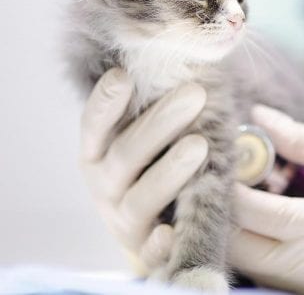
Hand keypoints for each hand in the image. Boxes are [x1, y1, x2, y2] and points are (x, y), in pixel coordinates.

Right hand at [79, 68, 207, 275]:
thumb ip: (158, 106)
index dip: (106, 102)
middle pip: (126, 154)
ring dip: (170, 171)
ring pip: (142, 197)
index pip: (95, 125)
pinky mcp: (146, 250)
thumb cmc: (156, 163)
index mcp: (98, 153)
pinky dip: (158, 242)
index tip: (124, 76)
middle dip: (161, 122)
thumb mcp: (151, 136)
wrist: (158, 224)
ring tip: (200, 146)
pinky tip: (171, 232)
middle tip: (195, 93)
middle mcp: (104, 185)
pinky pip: (151, 249)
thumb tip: (192, 61)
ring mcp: (124, 219)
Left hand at [228, 105, 303, 293]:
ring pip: (254, 266)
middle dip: (222, 214)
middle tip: (223, 174)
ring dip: (242, 233)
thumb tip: (258, 118)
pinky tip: (274, 215)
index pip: (244, 213)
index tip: (216, 152)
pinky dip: (266, 247)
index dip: (223, 182)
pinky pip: (279, 274)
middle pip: (238, 250)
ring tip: (249, 192)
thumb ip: (299, 140)